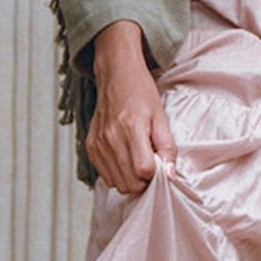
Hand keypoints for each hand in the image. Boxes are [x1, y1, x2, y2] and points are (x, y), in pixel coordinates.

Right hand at [85, 20, 176, 194]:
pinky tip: (123, 158)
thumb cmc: (140, 93)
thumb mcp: (161, 117)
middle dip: (143, 181)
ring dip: (129, 179)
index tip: (159, 164)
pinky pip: (105, 176)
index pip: (143, 171)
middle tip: (149, 164)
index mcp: (131, 128)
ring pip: (116, 184)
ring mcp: (98, 144)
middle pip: (129, 183)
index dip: (155, 173)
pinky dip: (116, 173)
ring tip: (136, 160)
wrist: (116, 76)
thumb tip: (170, 176)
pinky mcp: (90, 147)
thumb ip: (167, 148)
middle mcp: (111, 138)